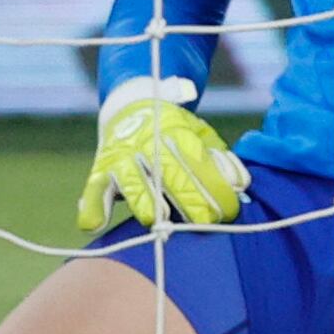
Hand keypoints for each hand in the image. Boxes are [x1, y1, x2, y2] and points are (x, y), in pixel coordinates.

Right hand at [76, 78, 248, 233]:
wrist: (132, 108)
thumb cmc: (175, 131)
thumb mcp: (202, 135)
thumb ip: (221, 159)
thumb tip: (240, 183)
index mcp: (177, 133)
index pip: (201, 164)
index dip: (216, 190)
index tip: (229, 211)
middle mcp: (147, 144)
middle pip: (170, 175)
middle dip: (190, 202)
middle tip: (206, 223)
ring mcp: (121, 156)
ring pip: (133, 181)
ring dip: (145, 202)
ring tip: (157, 222)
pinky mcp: (100, 169)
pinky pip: (93, 189)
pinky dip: (92, 206)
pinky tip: (95, 225)